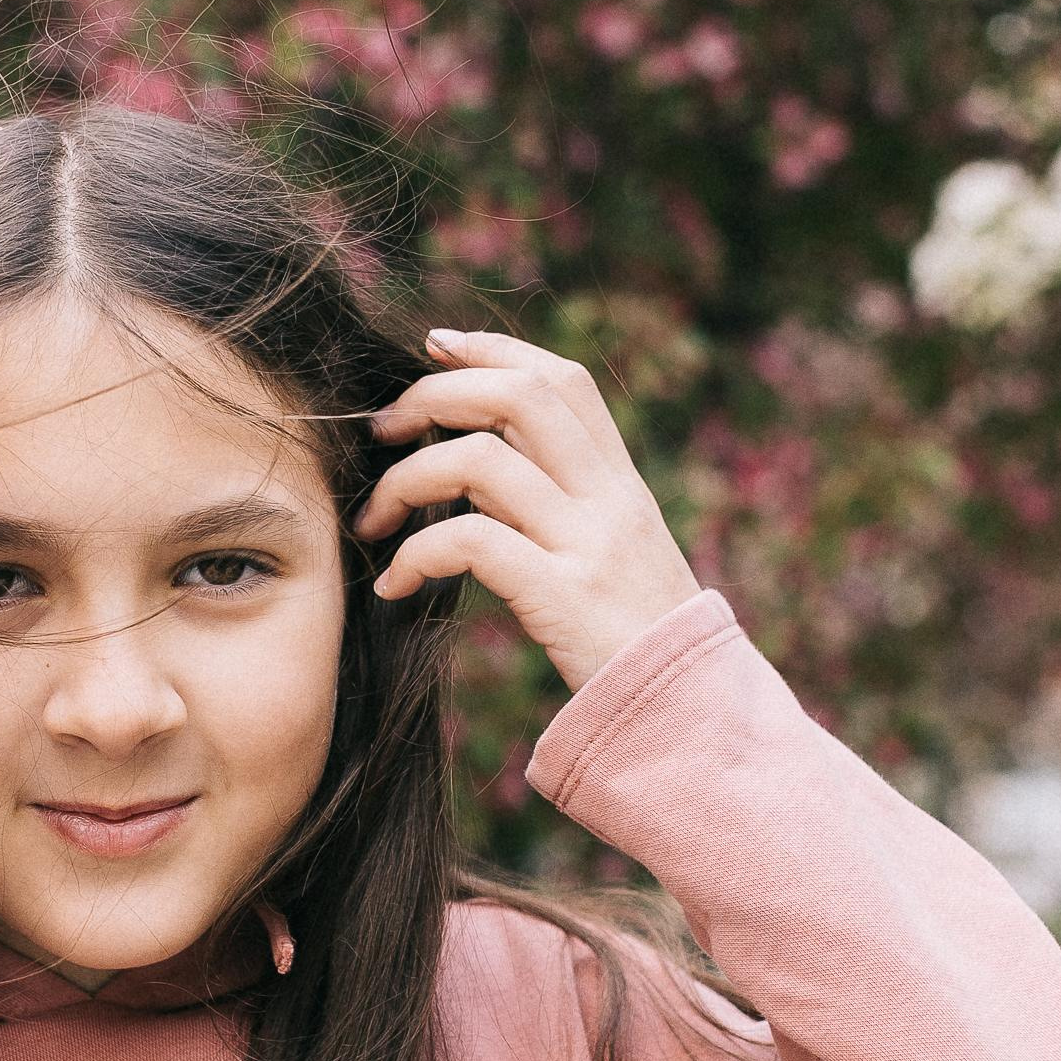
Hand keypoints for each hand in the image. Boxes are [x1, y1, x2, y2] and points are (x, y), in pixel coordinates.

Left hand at [355, 328, 701, 692]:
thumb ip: (563, 503)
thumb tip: (480, 456)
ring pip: (478, 460)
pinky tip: (395, 585)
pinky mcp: (563, 598)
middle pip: (519, 395)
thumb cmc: (638, 643)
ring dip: (404, 480)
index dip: (495, 348)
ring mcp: (589, 545)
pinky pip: (469, 543)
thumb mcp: (616, 555)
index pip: (561, 379)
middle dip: (434, 395)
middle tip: (381, 429)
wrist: (688, 715)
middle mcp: (609, 500)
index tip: (434, 346)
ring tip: (372, 521)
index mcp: (621, 483)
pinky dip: (415, 554)